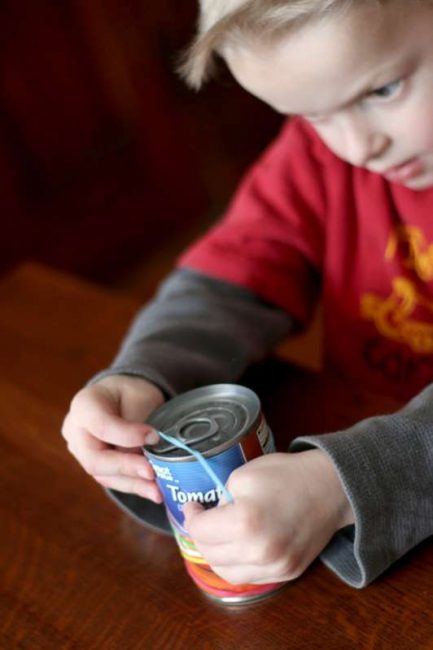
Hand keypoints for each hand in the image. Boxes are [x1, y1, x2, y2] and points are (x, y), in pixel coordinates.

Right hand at [62, 375, 163, 501]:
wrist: (122, 398)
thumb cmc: (131, 393)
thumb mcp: (139, 397)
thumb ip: (137, 423)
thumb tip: (140, 455)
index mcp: (84, 405)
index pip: (101, 426)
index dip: (127, 435)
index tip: (154, 436)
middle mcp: (75, 432)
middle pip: (94, 459)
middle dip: (126, 468)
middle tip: (152, 473)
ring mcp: (81, 453)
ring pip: (104, 475)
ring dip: (134, 484)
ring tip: (158, 491)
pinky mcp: (95, 467)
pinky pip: (113, 480)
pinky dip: (134, 486)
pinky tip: (153, 491)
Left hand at [183, 450, 353, 584]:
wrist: (330, 488)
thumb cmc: (286, 475)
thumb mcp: (243, 475)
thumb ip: (221, 500)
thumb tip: (212, 516)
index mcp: (245, 523)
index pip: (199, 531)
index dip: (191, 515)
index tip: (194, 505)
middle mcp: (259, 553)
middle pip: (209, 554)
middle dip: (200, 534)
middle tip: (202, 518)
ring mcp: (274, 568)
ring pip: (226, 573)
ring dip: (216, 554)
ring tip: (217, 534)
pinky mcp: (286, 574)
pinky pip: (249, 578)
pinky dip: (237, 564)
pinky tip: (238, 546)